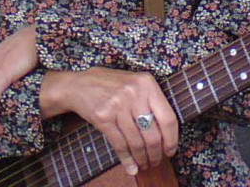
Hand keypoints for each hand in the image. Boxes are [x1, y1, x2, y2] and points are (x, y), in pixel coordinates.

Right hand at [40, 68, 178, 176]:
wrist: (78, 85)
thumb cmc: (110, 86)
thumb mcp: (134, 84)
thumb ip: (150, 102)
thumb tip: (166, 134)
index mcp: (147, 83)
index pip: (168, 118)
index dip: (172, 140)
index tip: (170, 150)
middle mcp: (134, 93)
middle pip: (153, 134)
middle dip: (156, 154)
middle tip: (156, 161)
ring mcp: (118, 105)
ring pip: (137, 142)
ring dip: (142, 159)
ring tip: (144, 164)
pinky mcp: (104, 117)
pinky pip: (120, 145)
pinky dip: (127, 160)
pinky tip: (131, 167)